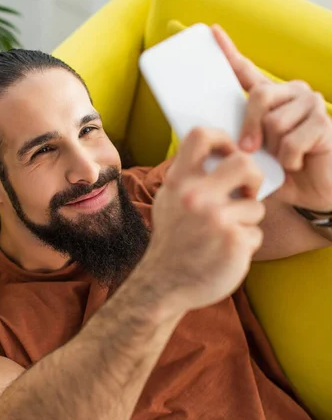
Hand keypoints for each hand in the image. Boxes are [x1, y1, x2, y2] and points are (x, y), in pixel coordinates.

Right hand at [147, 127, 264, 313]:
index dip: (223, 139)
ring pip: (255, 206)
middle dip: (253, 177)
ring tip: (225, 235)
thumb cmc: (172, 240)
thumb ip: (189, 177)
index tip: (229, 153)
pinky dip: (245, 244)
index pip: (202, 135)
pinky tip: (226, 253)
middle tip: (247, 192)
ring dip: (246, 221)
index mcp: (179, 181)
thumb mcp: (169, 201)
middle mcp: (196, 196)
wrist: (164, 284)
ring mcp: (217, 220)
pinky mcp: (235, 242)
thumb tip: (220, 155)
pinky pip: (255, 233)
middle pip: (244, 163)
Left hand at [211, 24, 331, 211]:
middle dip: (250, 128)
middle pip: (259, 96)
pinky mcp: (323, 121)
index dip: (229, 52)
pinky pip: (291, 141)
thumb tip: (209, 132)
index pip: (246, 71)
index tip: (212, 32)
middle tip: (250, 149)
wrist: (313, 194)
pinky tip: (298, 163)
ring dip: (274, 151)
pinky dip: (289, 160)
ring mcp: (310, 103)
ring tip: (284, 159)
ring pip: (275, 122)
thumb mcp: (252, 156)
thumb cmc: (282, 174)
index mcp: (270, 99)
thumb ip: (236, 140)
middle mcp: (291, 93)